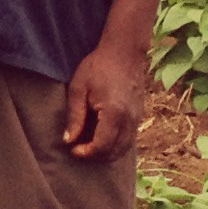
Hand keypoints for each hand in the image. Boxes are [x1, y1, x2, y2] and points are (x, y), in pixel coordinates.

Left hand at [64, 42, 150, 160]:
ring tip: (89, 146)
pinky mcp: (139, 115)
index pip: (102, 146)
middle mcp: (129, 119)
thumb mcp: (78, 88)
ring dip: (107, 153)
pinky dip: (116, 145)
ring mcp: (137, 118)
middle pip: (115, 152)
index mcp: (114, 113)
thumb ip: (74, 116)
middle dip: (96, 156)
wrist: (124, 52)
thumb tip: (68, 140)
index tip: (73, 149)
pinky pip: (129, 139)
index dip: (87, 153)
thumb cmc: (98, 66)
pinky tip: (102, 138)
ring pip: (124, 148)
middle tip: (79, 150)